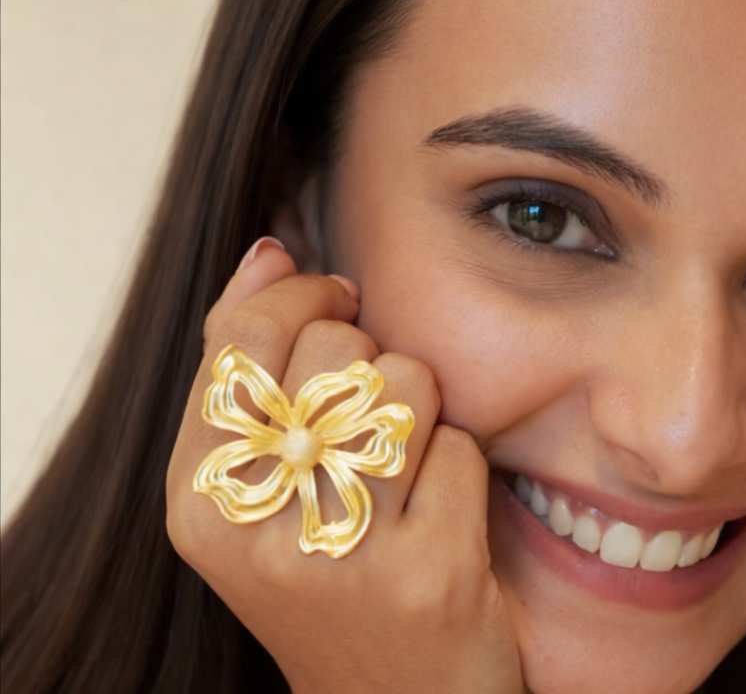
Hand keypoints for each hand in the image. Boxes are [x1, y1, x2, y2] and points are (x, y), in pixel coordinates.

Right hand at [165, 238, 524, 693]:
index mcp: (201, 496)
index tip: (340, 302)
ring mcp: (341, 554)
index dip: (307, 296)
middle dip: (368, 364)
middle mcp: (256, 528)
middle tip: (365, 425)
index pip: (246, 335)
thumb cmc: (326, 564)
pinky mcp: (427, 573)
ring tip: (402, 476)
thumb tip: (268, 252)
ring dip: (421, 416)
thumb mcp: (259, 479)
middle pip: (336, 349)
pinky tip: (438, 522)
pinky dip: (461, 470)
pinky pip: (462, 447)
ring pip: (405, 385)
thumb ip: (248, 363)